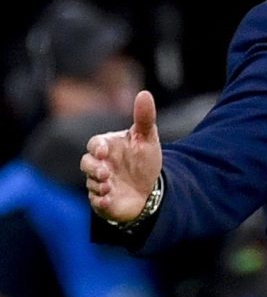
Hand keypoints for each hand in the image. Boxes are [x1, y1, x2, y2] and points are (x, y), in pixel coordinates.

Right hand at [81, 90, 162, 222]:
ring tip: (109, 186)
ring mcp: (99, 183)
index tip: (104, 151)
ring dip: (98, 185)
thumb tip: (145, 93)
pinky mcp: (102, 201)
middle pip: (86, 163)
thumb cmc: (144, 159)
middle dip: (93, 168)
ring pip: (90, 183)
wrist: (150, 188)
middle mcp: (99, 165)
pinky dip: (101, 202)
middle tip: (105, 172)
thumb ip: (144, 117)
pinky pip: (96, 202)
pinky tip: (108, 200)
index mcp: (107, 147)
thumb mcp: (147, 138)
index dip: (97, 147)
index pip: (95, 144)